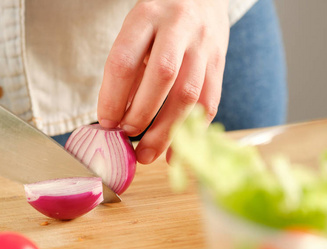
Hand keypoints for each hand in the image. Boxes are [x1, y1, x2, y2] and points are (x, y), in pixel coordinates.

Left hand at [97, 0, 229, 163]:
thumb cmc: (161, 18)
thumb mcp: (138, 30)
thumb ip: (130, 69)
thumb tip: (118, 117)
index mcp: (147, 15)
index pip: (125, 60)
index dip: (112, 97)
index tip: (106, 122)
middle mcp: (178, 27)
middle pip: (162, 76)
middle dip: (142, 114)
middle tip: (127, 138)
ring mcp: (204, 45)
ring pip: (189, 93)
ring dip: (167, 131)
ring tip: (147, 155)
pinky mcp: (220, 62)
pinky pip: (210, 101)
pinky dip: (192, 131)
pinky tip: (177, 151)